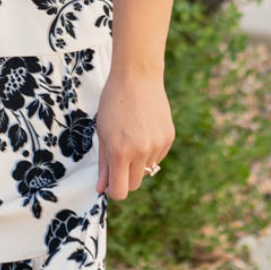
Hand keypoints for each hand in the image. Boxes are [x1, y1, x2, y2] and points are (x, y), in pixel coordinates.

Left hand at [95, 68, 174, 199]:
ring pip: (147, 170)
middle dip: (125, 179)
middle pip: (135, 184)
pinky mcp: (169, 138)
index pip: (121, 191)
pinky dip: (149, 152)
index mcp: (120, 152)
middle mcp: (141, 152)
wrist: (137, 77)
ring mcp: (158, 145)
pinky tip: (143, 131)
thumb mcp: (102, 133)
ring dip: (137, 163)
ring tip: (131, 138)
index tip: (110, 183)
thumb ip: (104, 164)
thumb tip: (101, 188)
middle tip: (118, 160)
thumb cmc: (113, 104)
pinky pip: (157, 157)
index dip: (114, 191)